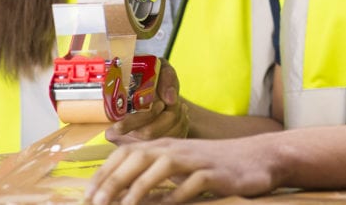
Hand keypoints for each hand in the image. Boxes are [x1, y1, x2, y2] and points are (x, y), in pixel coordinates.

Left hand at [84, 135, 279, 204]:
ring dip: (140, 187)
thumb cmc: (213, 164)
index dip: (104, 173)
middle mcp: (176, 148)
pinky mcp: (215, 173)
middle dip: (114, 181)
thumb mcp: (179, 162)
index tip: (87, 196)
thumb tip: (121, 182)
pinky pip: (192, 183)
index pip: (125, 153)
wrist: (257, 158)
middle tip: (97, 204)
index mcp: (164, 146)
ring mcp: (196, 159)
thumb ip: (152, 167)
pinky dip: (177, 195)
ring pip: (162, 166)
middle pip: (138, 158)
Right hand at [105, 59, 189, 143]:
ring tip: (179, 105)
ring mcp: (140, 140)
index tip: (160, 103)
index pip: (121, 128)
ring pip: (163, 138)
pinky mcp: (156, 144)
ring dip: (177, 119)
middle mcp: (126, 131)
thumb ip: (166, 78)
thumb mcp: (160, 67)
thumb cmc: (155, 75)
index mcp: (118, 113)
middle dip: (168, 116)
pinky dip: (182, 124)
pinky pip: (173, 140)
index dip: (143, 117)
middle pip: (148, 134)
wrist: (157, 85)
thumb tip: (170, 99)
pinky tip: (181, 112)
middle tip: (175, 103)